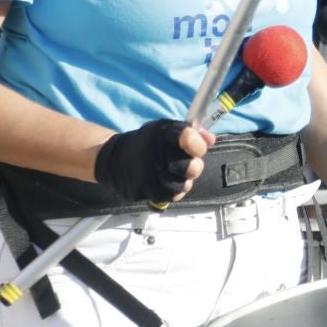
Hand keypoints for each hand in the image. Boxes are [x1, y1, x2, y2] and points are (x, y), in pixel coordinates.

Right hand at [95, 119, 211, 201]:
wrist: (115, 160)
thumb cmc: (147, 144)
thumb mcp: (167, 130)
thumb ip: (192, 133)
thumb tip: (211, 139)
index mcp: (162, 133)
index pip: (186, 137)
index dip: (197, 145)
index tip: (198, 148)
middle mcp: (154, 153)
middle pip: (191, 168)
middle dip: (194, 167)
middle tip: (189, 164)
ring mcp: (148, 174)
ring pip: (184, 185)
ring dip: (184, 180)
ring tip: (174, 173)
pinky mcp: (144, 191)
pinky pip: (171, 195)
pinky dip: (173, 190)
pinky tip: (165, 182)